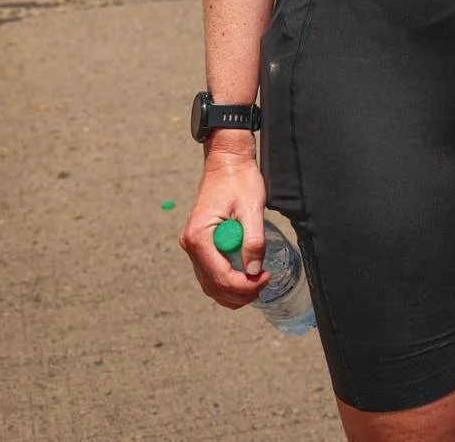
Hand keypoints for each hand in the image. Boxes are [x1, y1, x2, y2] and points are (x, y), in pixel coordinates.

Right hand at [179, 145, 267, 308]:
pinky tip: (243, 278)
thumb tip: (254, 271)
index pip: (220, 276)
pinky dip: (225, 281)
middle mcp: (190, 243)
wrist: (227, 161)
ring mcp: (192, 243)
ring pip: (209, 283)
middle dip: (239, 292)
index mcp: (199, 236)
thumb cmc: (239, 179)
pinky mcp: (199, 241)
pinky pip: (210, 271)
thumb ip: (253, 240)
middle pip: (212, 285)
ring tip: (256, 284)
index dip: (244, 285)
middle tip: (263, 285)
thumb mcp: (252, 207)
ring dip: (232, 291)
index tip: (265, 278)